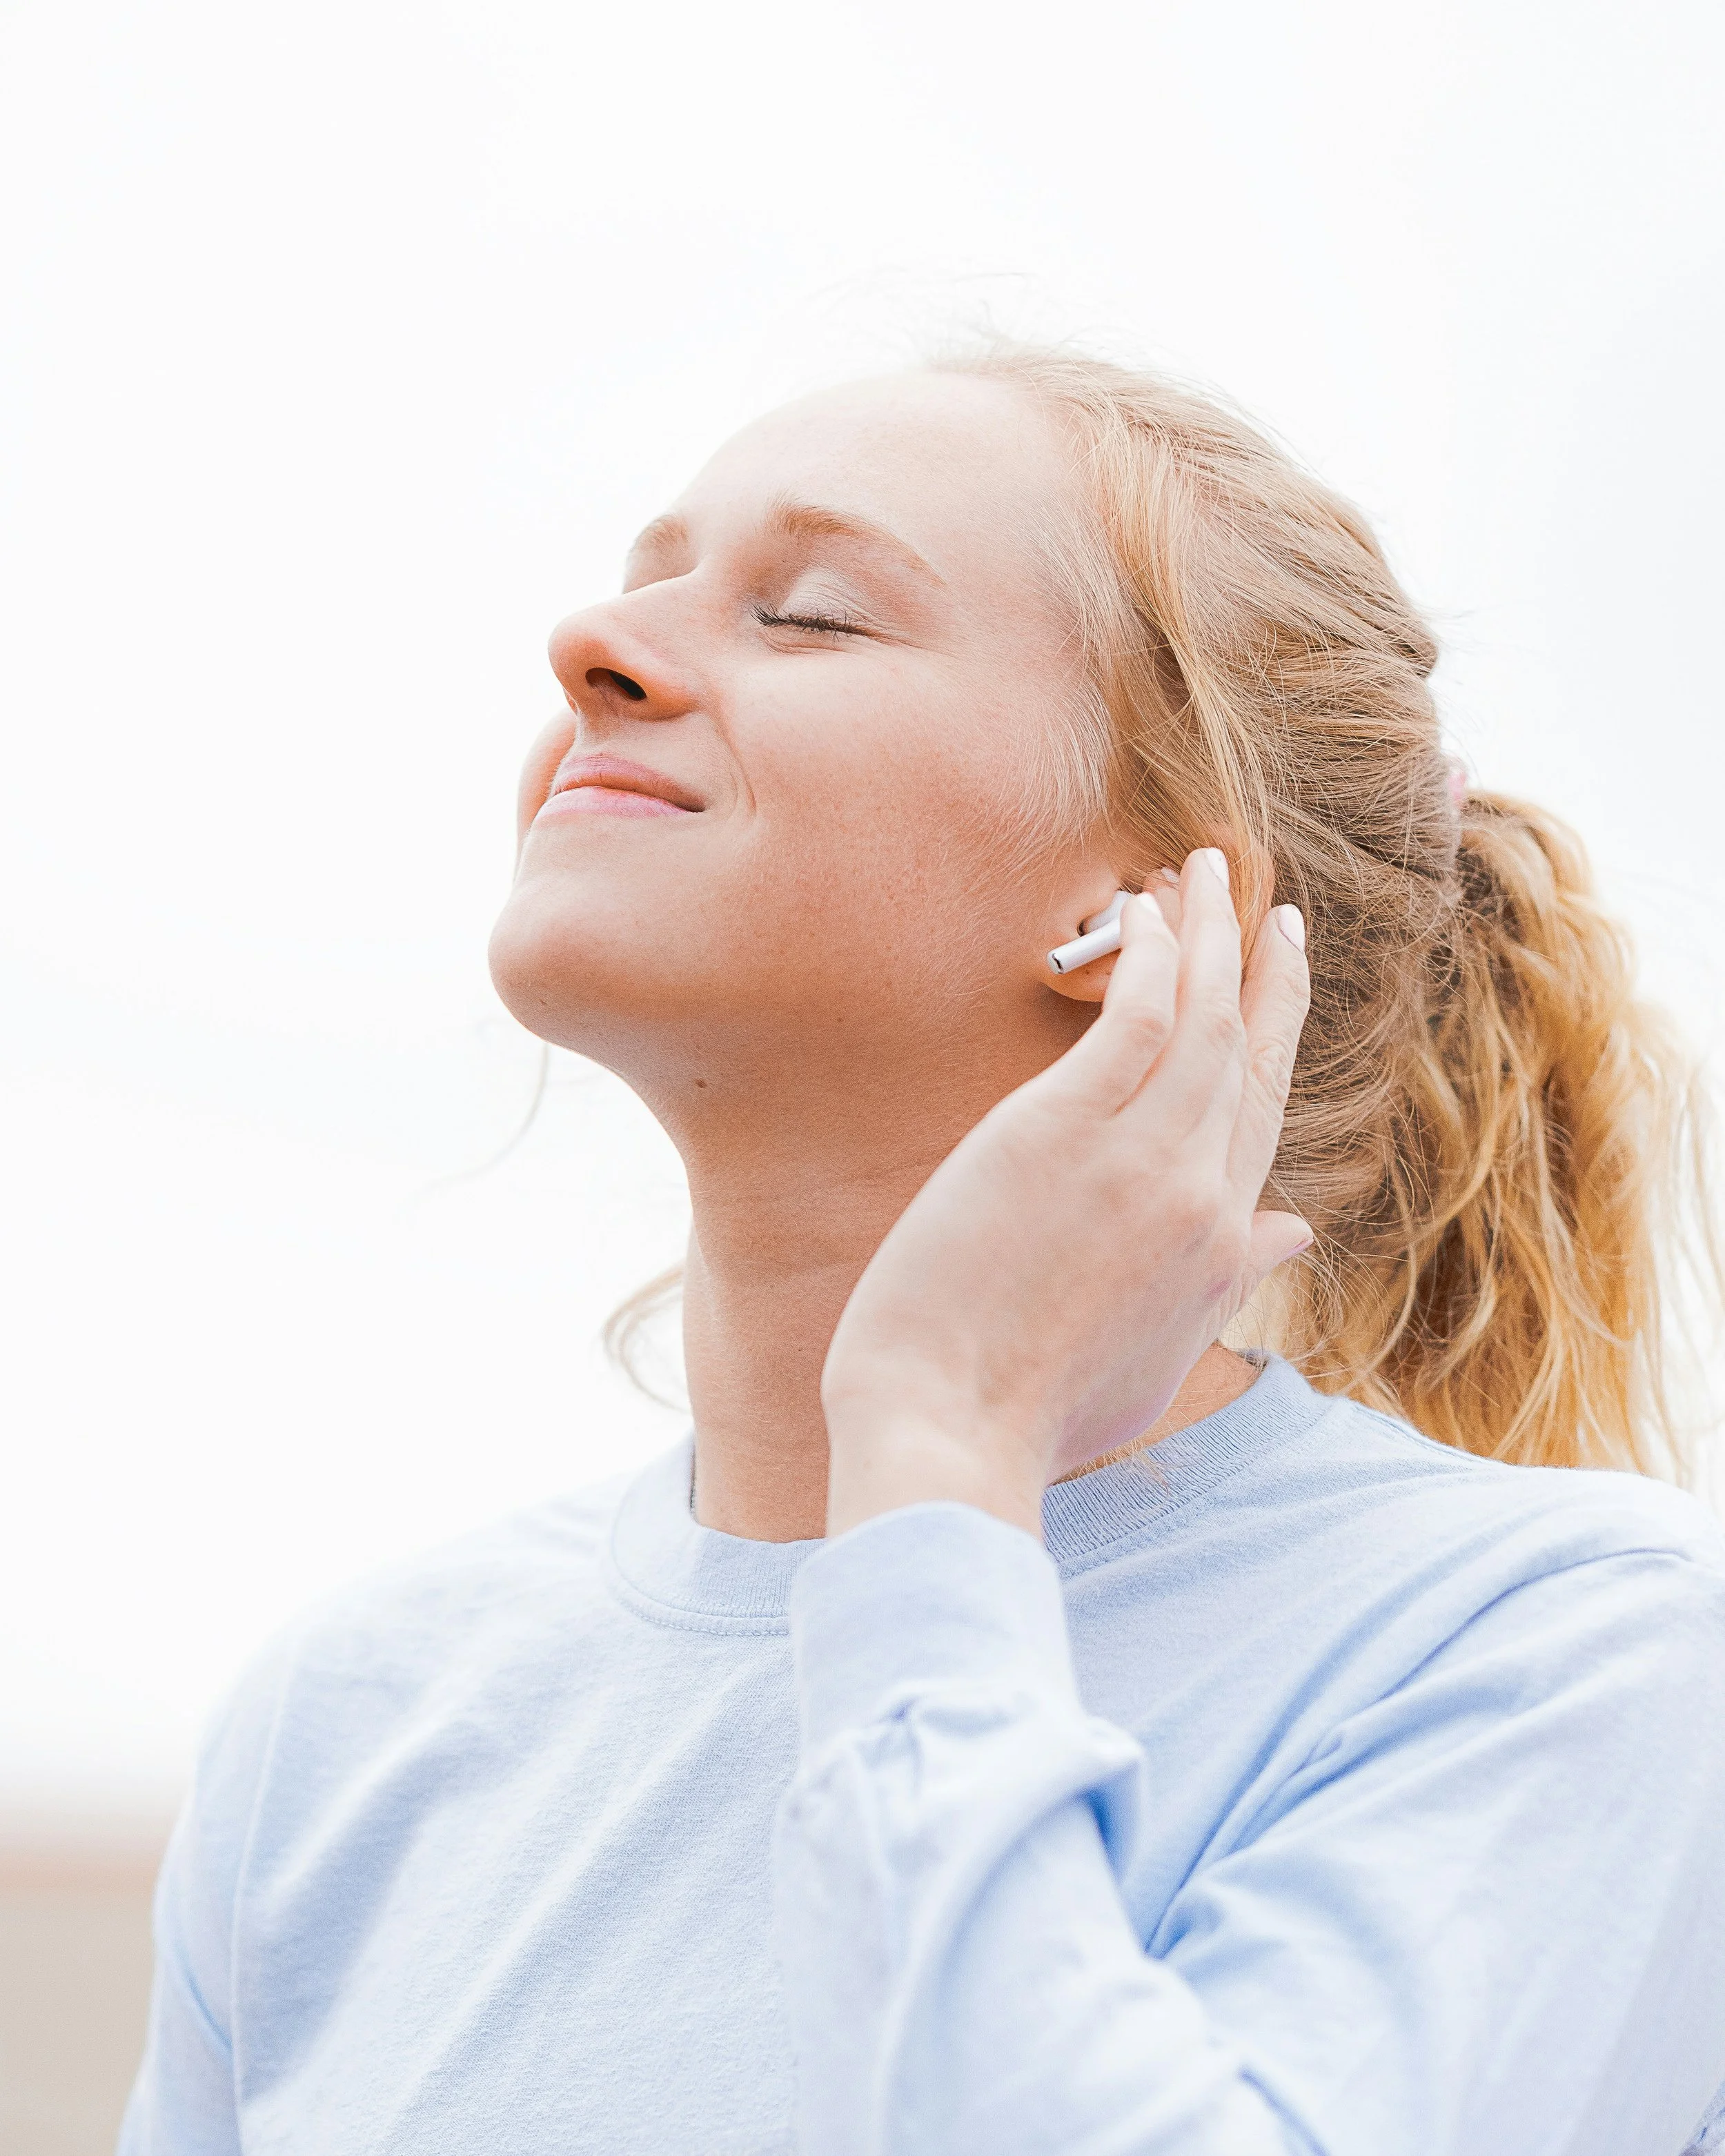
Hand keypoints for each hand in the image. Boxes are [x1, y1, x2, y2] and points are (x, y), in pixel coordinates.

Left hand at [820, 850, 1311, 1537]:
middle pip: (1247, 1055)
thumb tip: (1293, 1230)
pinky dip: (1151, 957)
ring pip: (1201, 1018)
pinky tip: (1145, 910)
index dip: (1276, 1036)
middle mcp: (1201, 1193)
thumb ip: (1228, 1282)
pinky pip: (1136, 1018)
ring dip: (1209, 934)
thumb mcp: (1160, 1355)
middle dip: (1261, 971)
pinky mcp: (1065, 1130)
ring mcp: (1141, 1158)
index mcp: (1216, 1245)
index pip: (1260, 1115)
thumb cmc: (1034, 1407)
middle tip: (1267, 907)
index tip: (1277, 976)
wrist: (953, 1432)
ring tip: (1201, 866)